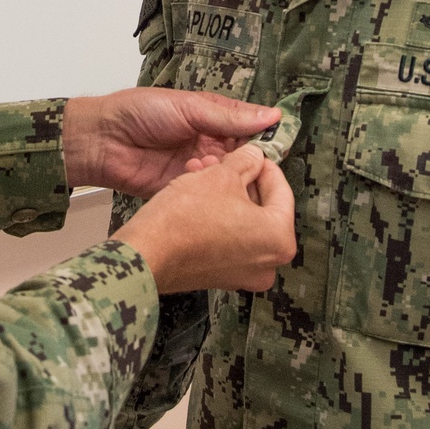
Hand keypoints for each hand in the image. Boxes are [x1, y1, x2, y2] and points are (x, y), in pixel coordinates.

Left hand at [62, 87, 279, 197]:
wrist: (101, 139)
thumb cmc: (140, 112)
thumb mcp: (189, 107)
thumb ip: (229, 117)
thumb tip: (273, 115)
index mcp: (211, 120)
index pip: (248, 130)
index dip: (263, 137)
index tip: (279, 144)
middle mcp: (208, 145)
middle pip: (241, 158)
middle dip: (245, 160)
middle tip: (248, 161)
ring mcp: (196, 171)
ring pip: (226, 178)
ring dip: (224, 174)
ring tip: (211, 165)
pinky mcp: (184, 192)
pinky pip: (206, 195)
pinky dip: (208, 190)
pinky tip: (204, 184)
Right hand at [112, 143, 295, 293]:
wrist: (147, 252)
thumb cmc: (186, 219)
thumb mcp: (221, 175)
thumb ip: (246, 161)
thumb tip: (254, 156)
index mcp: (279, 239)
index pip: (282, 190)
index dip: (264, 164)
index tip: (255, 152)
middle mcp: (268, 263)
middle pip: (263, 208)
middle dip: (242, 180)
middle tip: (228, 161)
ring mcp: (243, 273)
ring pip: (243, 222)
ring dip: (227, 195)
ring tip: (206, 173)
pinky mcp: (220, 276)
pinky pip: (228, 238)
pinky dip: (218, 216)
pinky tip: (199, 194)